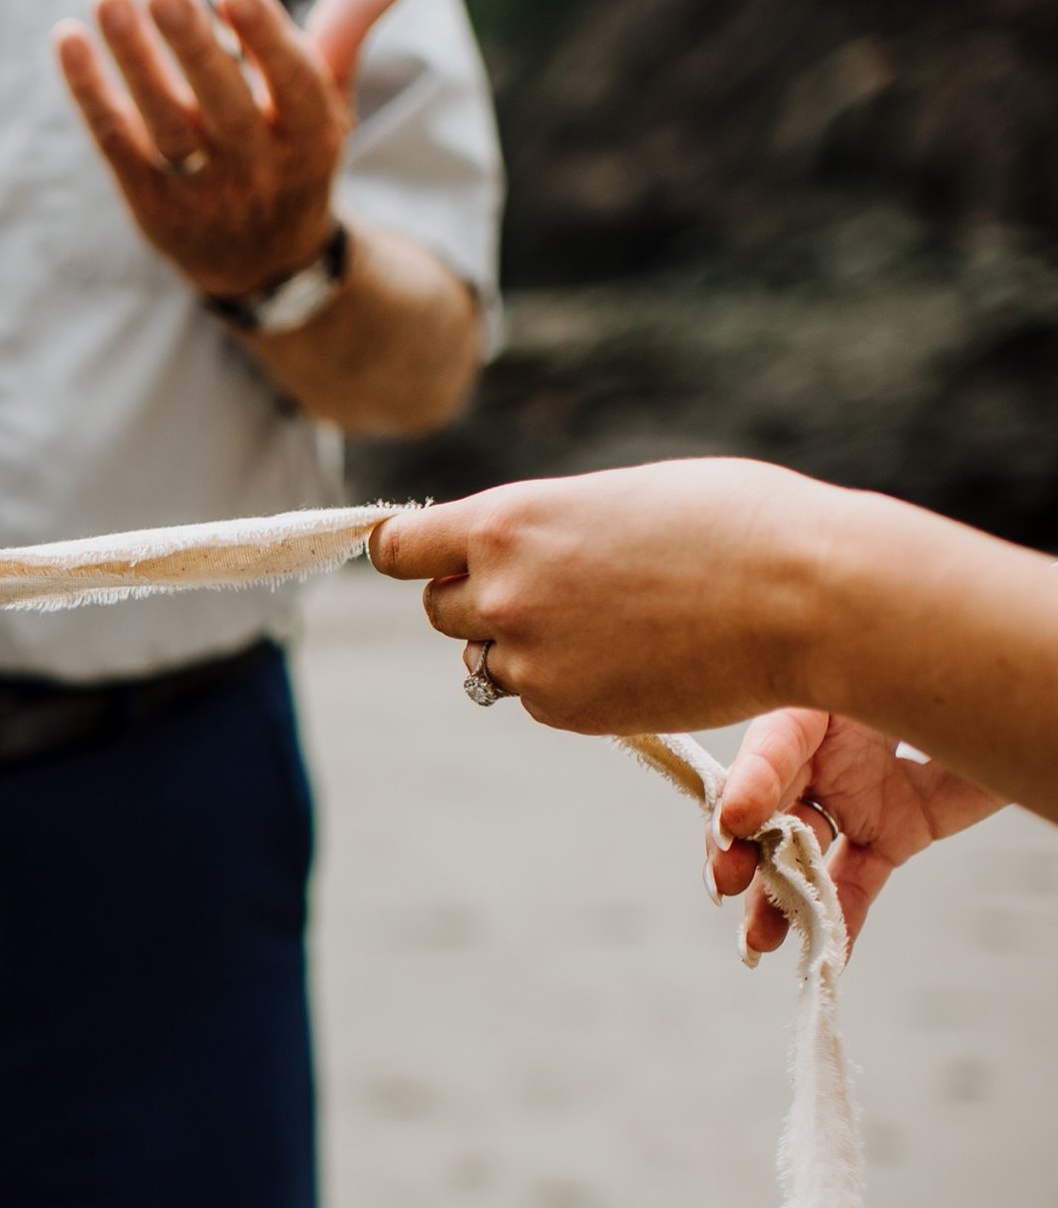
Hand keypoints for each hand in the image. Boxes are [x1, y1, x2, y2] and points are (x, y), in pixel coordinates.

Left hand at [54, 0, 406, 298]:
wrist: (262, 266)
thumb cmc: (293, 156)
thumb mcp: (329, 104)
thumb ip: (345, 33)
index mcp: (312, 138)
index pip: (295, 88)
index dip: (267, 41)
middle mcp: (259, 169)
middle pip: (223, 107)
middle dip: (193, 48)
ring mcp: (202, 193)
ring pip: (164, 126)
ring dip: (133, 62)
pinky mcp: (151, 206)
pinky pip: (116, 145)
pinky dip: (90, 93)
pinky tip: (69, 38)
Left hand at [367, 459, 860, 733]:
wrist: (806, 598)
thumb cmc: (732, 524)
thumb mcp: (615, 498)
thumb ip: (544, 527)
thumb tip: (507, 546)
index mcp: (506, 522)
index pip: (400, 548)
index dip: (413, 553)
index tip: (427, 556)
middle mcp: (500, 592)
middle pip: (440, 609)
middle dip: (480, 599)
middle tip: (558, 589)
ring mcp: (529, 658)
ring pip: (486, 660)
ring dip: (524, 647)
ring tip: (612, 623)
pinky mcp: (564, 710)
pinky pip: (536, 698)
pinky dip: (568, 683)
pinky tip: (634, 657)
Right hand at [711, 712, 1004, 957]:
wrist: (1012, 704)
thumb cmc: (964, 673)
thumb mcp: (912, 686)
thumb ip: (878, 711)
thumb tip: (810, 763)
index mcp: (819, 700)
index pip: (773, 744)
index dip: (747, 784)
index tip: (734, 824)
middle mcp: (824, 751)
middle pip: (769, 807)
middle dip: (741, 849)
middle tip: (727, 881)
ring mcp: (856, 795)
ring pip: (804, 852)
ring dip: (778, 898)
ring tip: (762, 938)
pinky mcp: (891, 832)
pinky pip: (859, 878)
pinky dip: (842, 916)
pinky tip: (829, 950)